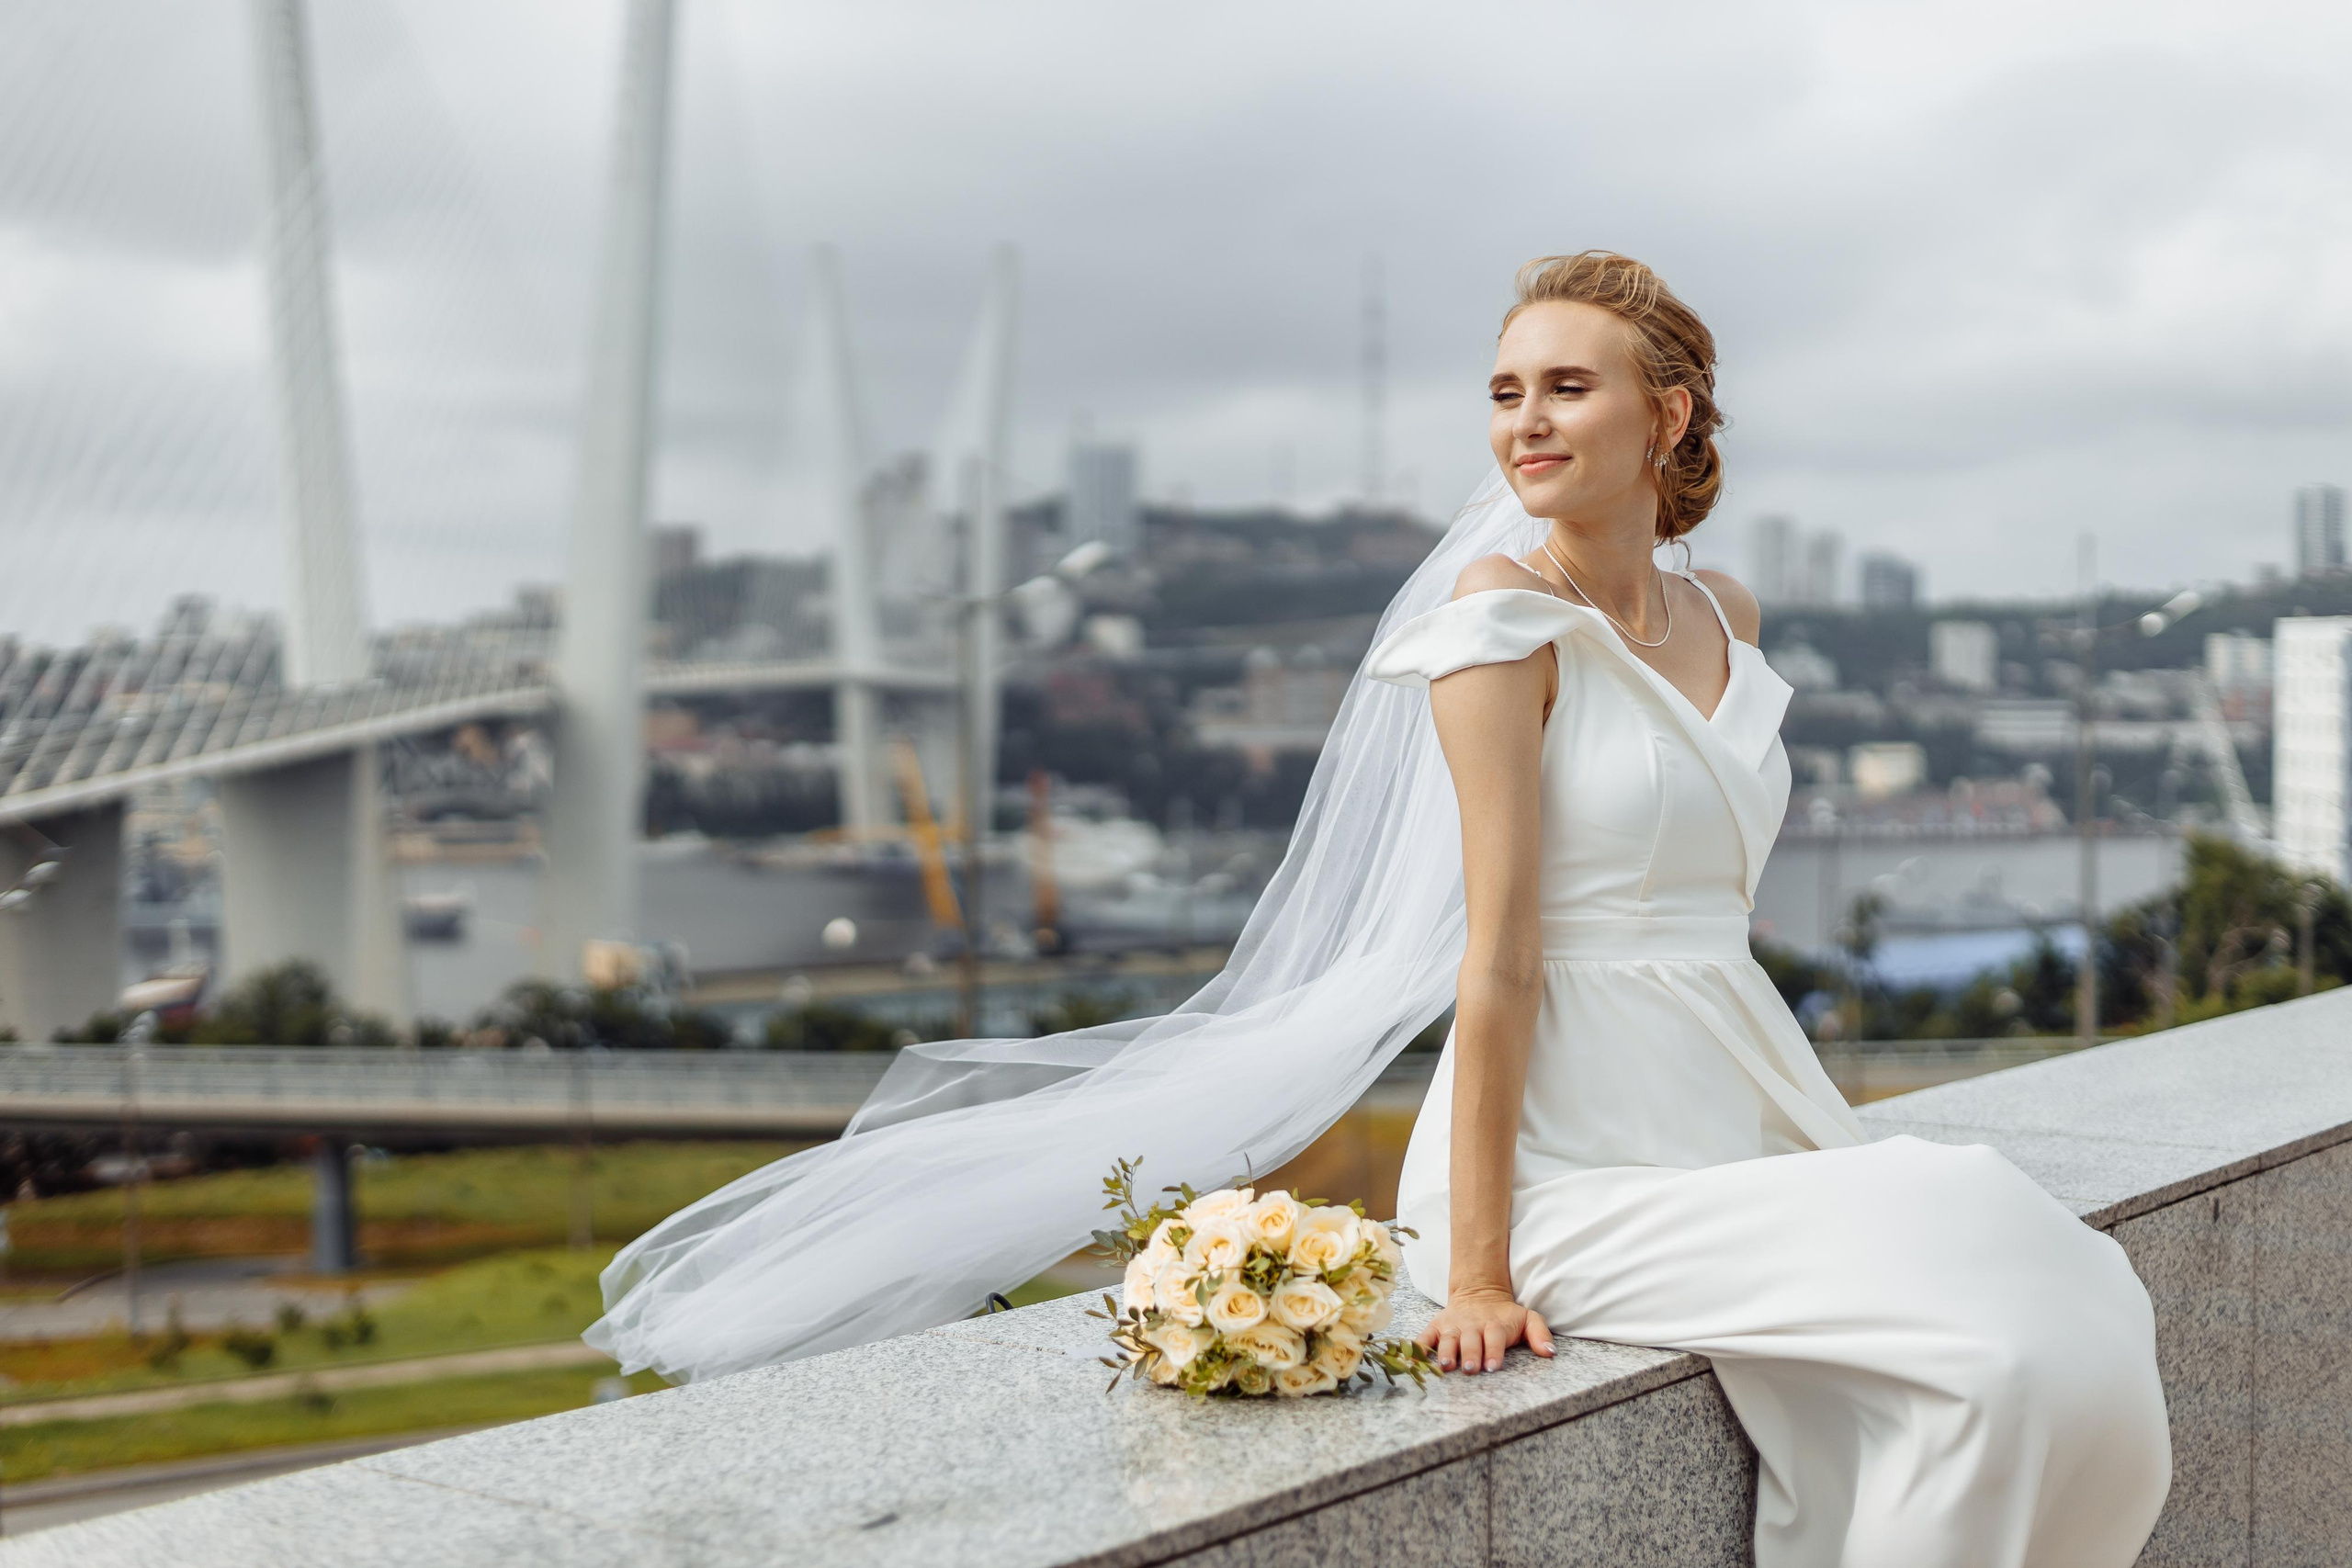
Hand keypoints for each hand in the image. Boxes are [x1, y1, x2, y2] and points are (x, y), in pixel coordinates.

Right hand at [1416, 1285, 1555, 1374]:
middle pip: (1471, 1340)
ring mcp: (1453, 1326)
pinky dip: (1418, 1346)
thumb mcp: (1528, 1318)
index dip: (1494, 1351)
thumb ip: (1540, 1333)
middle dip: (1470, 1354)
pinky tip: (1413, 1358)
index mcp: (1495, 1325)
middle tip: (1470, 1369)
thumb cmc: (1506, 1316)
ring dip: (1447, 1352)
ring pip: (1449, 1339)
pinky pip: (1425, 1337)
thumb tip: (1550, 1353)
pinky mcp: (1437, 1327)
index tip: (1493, 1366)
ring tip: (1447, 1365)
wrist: (1479, 1293)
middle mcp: (1473, 1326)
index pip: (1495, 1338)